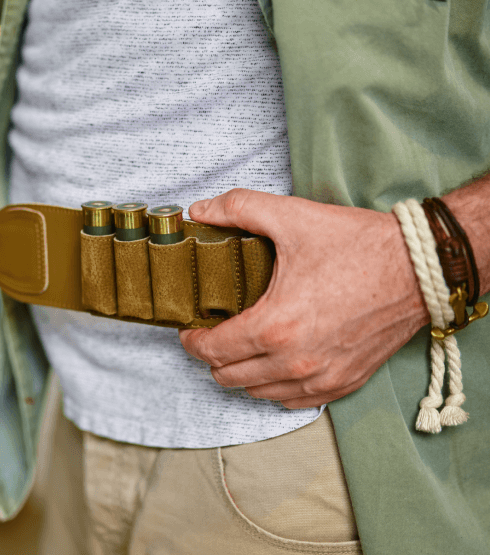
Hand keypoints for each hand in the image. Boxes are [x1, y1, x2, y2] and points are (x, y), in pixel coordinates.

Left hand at [179, 189, 429, 408]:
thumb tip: (199, 211)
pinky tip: (275, 362)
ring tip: (242, 345)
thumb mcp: (293, 216)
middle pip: (227, 376)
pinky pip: (293, 402)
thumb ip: (238, 209)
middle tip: (215, 331)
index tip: (191, 326)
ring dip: (241, 373)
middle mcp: (295, 361)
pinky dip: (275, 387)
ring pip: (257, 393)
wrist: (420, 268)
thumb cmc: (358, 245)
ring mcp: (321, 378)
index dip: (191, 339)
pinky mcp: (344, 383)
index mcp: (275, 326)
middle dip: (212, 355)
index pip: (211, 350)